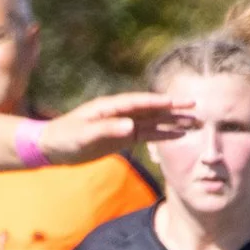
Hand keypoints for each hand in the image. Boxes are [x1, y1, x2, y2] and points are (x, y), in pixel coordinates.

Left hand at [37, 93, 194, 162]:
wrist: (52, 147)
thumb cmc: (64, 137)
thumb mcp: (84, 134)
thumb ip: (107, 129)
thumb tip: (131, 126)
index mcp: (110, 107)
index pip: (140, 103)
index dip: (159, 102)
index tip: (178, 102)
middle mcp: (120, 113)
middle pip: (152, 110)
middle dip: (174, 110)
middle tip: (197, 109)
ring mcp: (122, 125)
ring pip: (153, 122)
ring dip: (173, 122)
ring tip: (195, 123)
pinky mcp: (122, 138)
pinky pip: (147, 135)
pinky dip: (162, 134)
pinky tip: (178, 135)